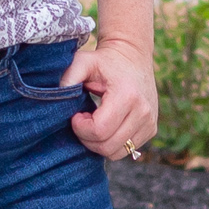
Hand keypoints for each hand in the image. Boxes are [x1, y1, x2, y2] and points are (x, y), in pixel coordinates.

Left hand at [63, 37, 158, 161]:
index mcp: (128, 96)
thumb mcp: (83, 62)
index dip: (81, 128)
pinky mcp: (151, 129)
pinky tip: (107, 125)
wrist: (132, 56)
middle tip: (83, 120)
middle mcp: (143, 112)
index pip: (99, 131)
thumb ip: (68, 78)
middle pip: (107, 146)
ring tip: (94, 122)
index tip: (76, 115)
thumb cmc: (103, 61)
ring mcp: (149, 123)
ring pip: (116, 153)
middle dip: (87, 138)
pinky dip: (111, 143)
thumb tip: (57, 100)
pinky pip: (126, 150)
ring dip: (99, 143)